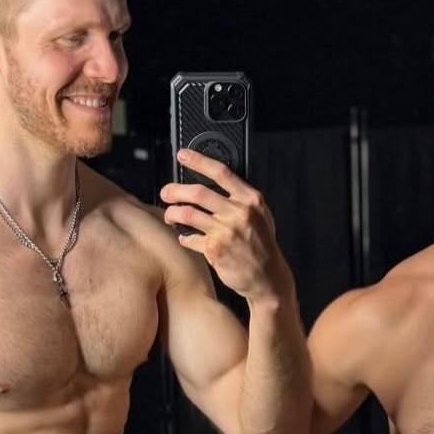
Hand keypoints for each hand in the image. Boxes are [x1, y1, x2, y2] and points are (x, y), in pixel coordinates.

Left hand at [159, 149, 288, 303]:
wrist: (267, 278)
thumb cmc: (262, 246)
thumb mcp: (260, 215)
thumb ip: (240, 199)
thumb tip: (214, 184)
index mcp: (250, 200)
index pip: (221, 173)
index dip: (198, 161)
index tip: (183, 155)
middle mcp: (239, 213)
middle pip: (198, 193)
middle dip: (176, 190)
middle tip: (166, 192)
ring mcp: (226, 232)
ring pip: (188, 214)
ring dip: (173, 213)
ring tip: (170, 215)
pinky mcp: (215, 250)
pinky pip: (190, 238)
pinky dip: (184, 237)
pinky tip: (184, 237)